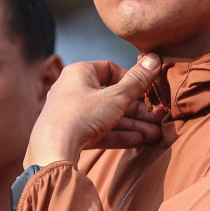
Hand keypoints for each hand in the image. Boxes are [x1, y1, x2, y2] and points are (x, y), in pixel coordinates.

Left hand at [24, 53, 163, 166]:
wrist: (51, 152)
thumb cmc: (81, 116)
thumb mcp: (115, 98)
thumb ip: (137, 81)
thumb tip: (155, 58)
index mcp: (79, 73)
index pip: (110, 69)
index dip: (131, 79)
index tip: (148, 90)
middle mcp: (73, 90)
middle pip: (112, 96)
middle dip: (137, 110)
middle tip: (158, 118)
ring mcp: (71, 114)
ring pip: (107, 116)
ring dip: (132, 125)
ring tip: (155, 134)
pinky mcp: (71, 134)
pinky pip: (99, 131)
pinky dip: (118, 135)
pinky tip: (139, 140)